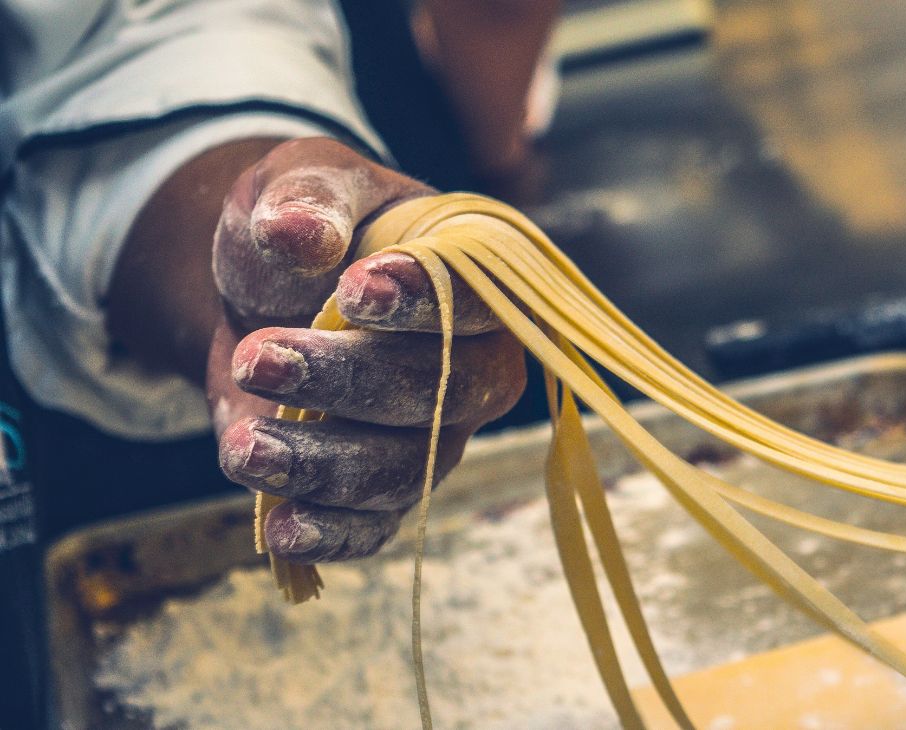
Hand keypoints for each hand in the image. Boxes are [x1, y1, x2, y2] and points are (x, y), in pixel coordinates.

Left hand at [209, 138, 525, 562]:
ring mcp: (439, 432)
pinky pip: (378, 525)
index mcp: (476, 277)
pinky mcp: (390, 484)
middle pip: (442, 392)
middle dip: (349, 383)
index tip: (353, 292)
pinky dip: (332, 533)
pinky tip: (280, 527)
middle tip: (259, 357)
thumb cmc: (307, 226)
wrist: (266, 291)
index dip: (423, 302)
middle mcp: (476, 363)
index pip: (475, 297)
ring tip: (244, 447)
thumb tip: (298, 235)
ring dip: (324, 464)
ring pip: (406, 468)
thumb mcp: (300, 180)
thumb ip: (308, 195)